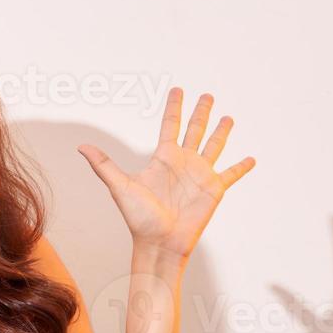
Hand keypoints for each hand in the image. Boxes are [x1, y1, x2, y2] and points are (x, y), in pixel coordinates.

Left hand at [77, 86, 256, 259]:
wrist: (159, 243)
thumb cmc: (139, 218)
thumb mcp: (120, 187)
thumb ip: (104, 165)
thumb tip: (81, 147)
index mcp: (163, 158)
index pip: (170, 125)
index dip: (174, 107)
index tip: (178, 90)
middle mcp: (183, 163)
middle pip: (195, 129)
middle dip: (201, 112)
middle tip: (207, 95)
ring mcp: (200, 175)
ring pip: (214, 146)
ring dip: (222, 132)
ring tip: (228, 117)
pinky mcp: (214, 189)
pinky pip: (231, 174)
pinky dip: (242, 166)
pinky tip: (251, 158)